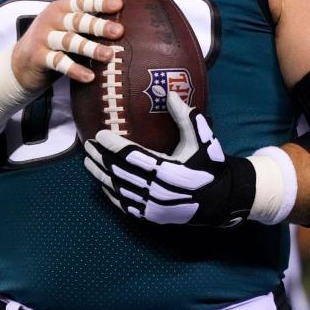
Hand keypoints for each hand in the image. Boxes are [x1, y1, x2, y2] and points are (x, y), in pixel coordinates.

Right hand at [11, 0, 122, 91]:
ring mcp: (43, 37)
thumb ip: (84, 24)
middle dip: (99, 26)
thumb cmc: (52, 44)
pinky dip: (75, 70)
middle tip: (119, 31)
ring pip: (70, 41)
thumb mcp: (64, 28)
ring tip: (109, 56)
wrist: (19, 64)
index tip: (119, 5)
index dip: (100, 2)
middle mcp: (51, 19)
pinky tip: (89, 77)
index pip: (82, 1)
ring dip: (90, 48)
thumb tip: (120, 24)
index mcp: (60, 8)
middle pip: (78, 21)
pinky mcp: (38, 56)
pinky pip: (59, 62)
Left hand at [83, 92, 256, 226]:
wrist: (221, 199)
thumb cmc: (210, 165)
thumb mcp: (203, 139)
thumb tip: (169, 92)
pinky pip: (125, 206)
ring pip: (120, 190)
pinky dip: (112, 194)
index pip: (133, 156)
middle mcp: (157, 191)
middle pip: (121, 172)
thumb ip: (186, 116)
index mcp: (169, 170)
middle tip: (87, 145)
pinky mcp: (152, 217)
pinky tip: (102, 184)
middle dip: (102, 158)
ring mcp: (153, 207)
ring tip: (88, 162)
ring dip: (101, 175)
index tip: (99, 134)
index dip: (114, 145)